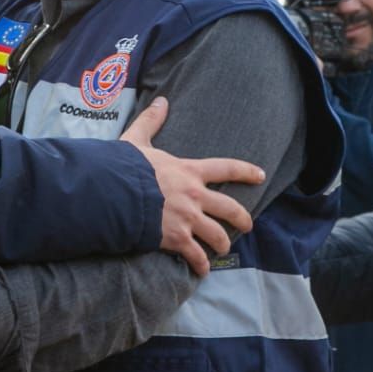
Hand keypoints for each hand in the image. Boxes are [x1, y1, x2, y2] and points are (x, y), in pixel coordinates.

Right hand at [120, 97, 260, 276]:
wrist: (112, 194)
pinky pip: (196, 256)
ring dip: (222, 244)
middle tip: (247, 225)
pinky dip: (201, 265)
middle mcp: (194, 195)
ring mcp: (187, 218)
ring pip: (217, 236)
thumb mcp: (138, 141)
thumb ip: (152, 121)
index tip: (260, 175)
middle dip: (242, 219)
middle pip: (230, 209)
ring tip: (223, 249)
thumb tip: (161, 101)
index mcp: (189, 171)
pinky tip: (203, 270)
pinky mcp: (176, 239)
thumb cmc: (124, 167)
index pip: (226, 168)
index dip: (246, 172)